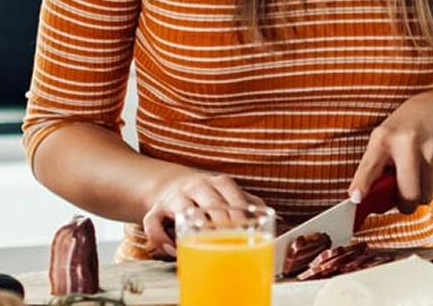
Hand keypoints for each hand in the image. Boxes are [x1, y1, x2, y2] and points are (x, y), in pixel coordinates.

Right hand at [141, 169, 266, 258]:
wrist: (172, 185)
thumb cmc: (209, 195)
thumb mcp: (229, 193)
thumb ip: (250, 204)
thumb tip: (278, 218)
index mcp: (219, 182)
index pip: (231, 194)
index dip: (238, 212)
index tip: (245, 230)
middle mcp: (197, 186)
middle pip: (209, 201)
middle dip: (219, 221)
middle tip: (228, 241)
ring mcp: (175, 197)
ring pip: (181, 208)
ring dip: (191, 227)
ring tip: (203, 244)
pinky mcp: (156, 209)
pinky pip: (153, 222)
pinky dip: (160, 237)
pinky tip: (173, 249)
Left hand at [349, 92, 432, 214]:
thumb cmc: (405, 130)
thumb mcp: (384, 139)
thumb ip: (375, 168)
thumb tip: (366, 201)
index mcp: (383, 138)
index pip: (370, 166)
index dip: (362, 184)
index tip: (356, 198)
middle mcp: (407, 142)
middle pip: (409, 195)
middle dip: (405, 205)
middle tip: (403, 198)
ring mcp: (431, 148)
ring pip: (425, 195)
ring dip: (421, 192)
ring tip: (417, 173)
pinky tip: (430, 165)